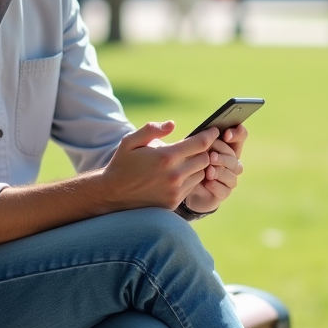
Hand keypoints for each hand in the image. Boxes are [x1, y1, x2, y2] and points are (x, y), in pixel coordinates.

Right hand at [99, 121, 215, 210]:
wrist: (112, 194)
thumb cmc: (122, 164)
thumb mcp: (131, 141)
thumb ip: (151, 129)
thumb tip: (172, 124)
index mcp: (165, 157)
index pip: (200, 143)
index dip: (210, 135)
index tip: (215, 131)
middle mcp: (174, 175)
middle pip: (205, 159)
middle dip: (204, 151)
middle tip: (201, 146)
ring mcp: (175, 191)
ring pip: (201, 174)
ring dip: (198, 166)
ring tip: (190, 160)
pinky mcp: (174, 202)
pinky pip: (192, 187)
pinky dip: (190, 179)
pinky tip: (181, 174)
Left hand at [183, 125, 247, 213]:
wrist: (183, 187)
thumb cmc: (188, 162)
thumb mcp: (192, 148)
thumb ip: (199, 140)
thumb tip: (203, 134)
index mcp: (226, 146)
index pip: (241, 135)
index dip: (237, 133)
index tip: (226, 134)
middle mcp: (231, 161)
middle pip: (235, 156)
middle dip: (223, 155)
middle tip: (211, 156)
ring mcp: (229, 178)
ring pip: (232, 173)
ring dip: (220, 171)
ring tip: (208, 171)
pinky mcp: (224, 192)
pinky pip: (225, 190)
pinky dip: (216, 186)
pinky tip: (208, 184)